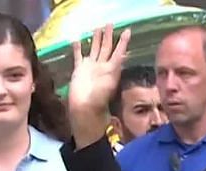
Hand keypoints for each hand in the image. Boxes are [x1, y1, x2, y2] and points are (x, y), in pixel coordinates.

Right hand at [68, 27, 130, 143]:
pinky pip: (79, 56)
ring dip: (96, 39)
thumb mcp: (108, 85)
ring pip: (94, 50)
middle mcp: (101, 67)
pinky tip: (78, 40)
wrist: (84, 111)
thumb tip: (123, 57)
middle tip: (110, 23)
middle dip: (108, 36)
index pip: (118, 52)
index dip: (123, 42)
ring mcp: (90, 68)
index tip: (127, 31)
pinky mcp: (79, 71)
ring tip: (98, 28)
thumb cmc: (97, 102)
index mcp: (111, 70)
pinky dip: (78, 48)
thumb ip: (114, 71)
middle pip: (106, 48)